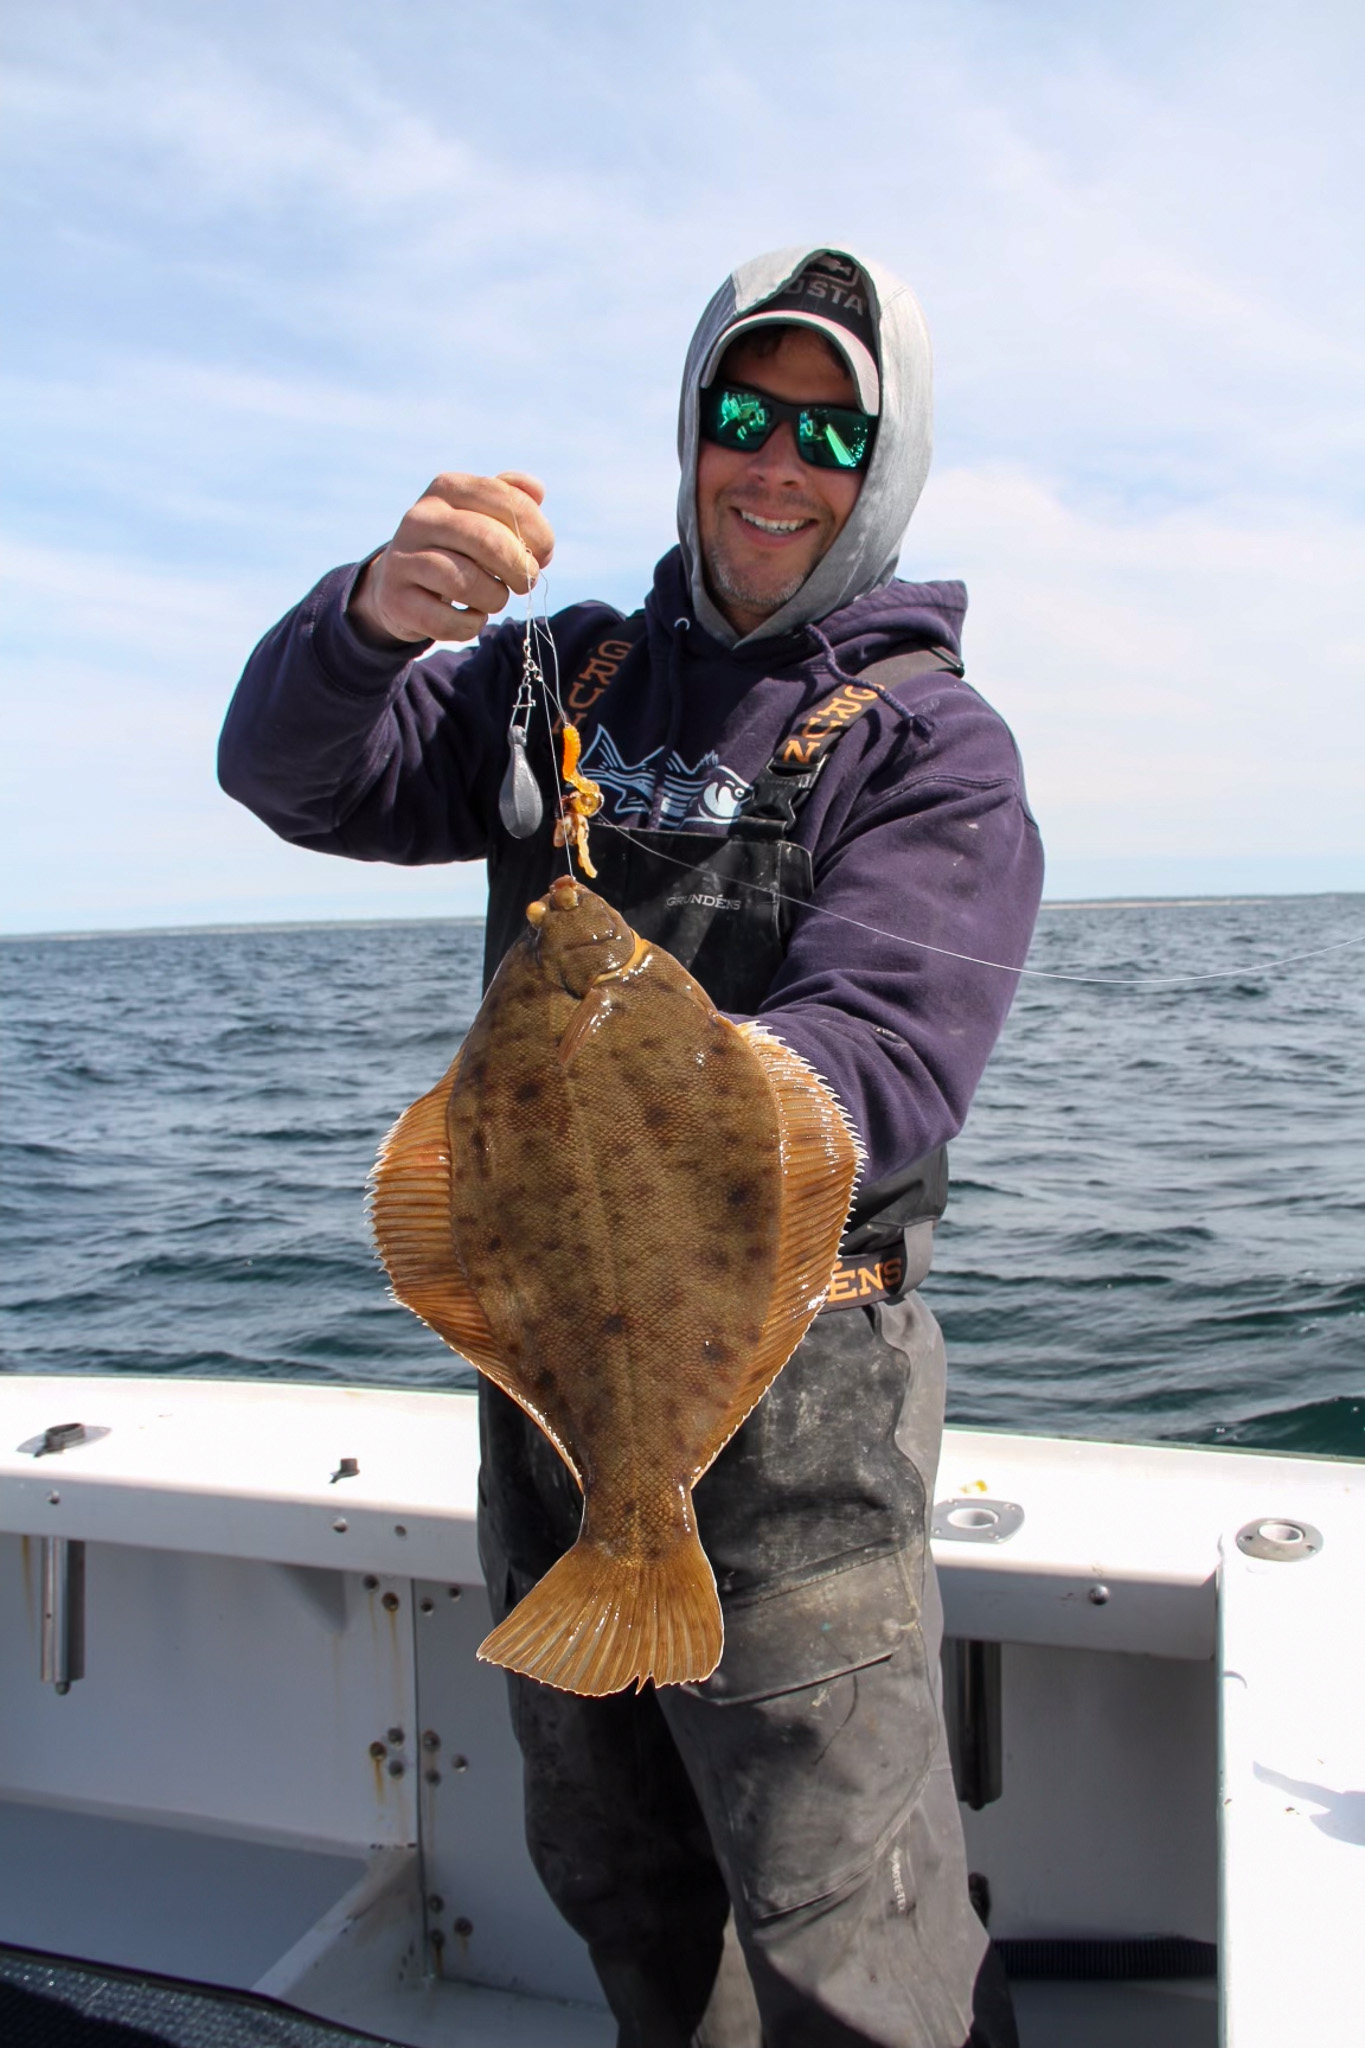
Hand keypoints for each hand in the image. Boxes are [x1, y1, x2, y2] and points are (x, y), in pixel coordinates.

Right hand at [348, 471, 554, 646]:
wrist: (399, 581)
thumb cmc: (457, 547)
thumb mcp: (481, 514)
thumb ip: (512, 498)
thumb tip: (537, 492)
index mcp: (447, 488)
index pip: (505, 500)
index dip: (538, 531)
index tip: (544, 554)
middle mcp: (420, 518)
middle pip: (487, 541)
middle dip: (520, 568)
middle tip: (526, 582)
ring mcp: (403, 559)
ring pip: (465, 582)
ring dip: (495, 598)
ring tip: (496, 598)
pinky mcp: (396, 600)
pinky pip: (446, 621)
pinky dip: (470, 625)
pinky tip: (473, 617)